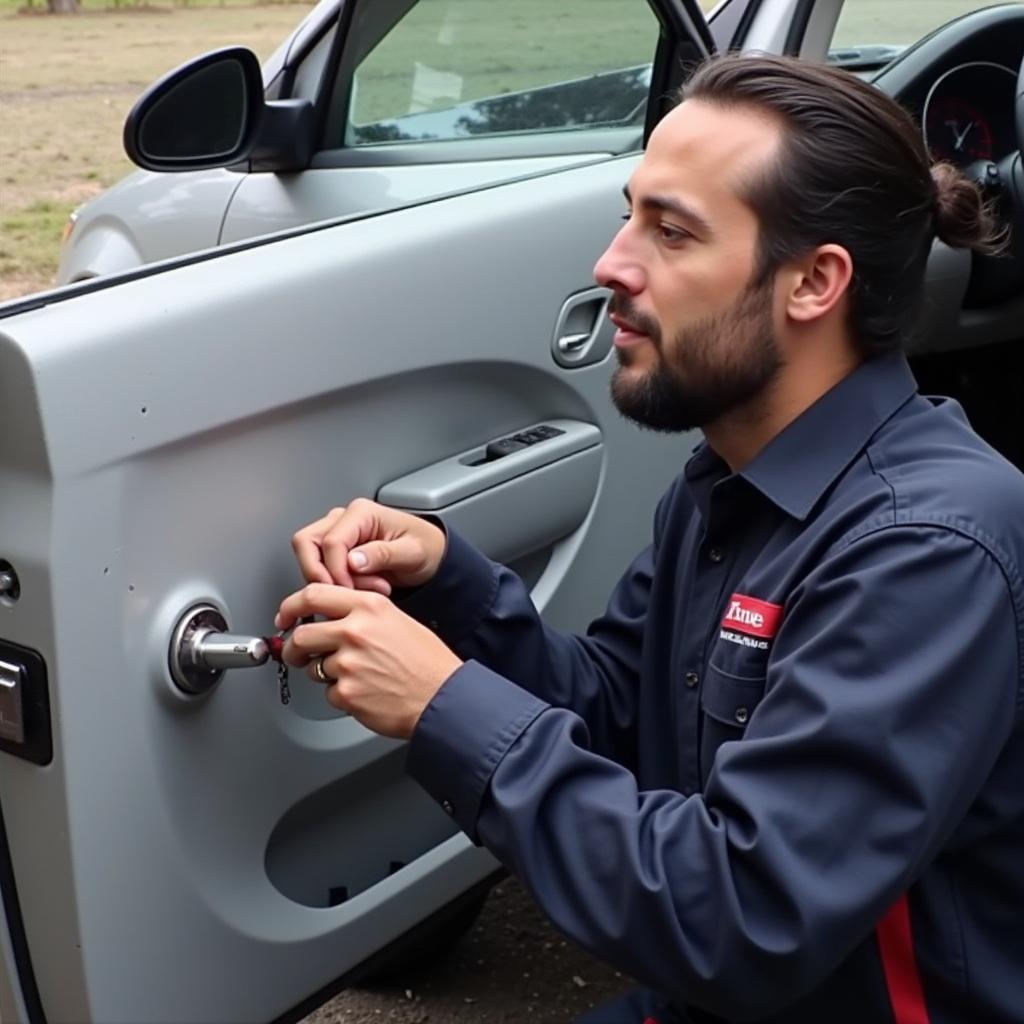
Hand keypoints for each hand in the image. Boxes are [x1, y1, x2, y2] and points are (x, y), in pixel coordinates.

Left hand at [277, 583, 462, 739]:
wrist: (443, 698)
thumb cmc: (427, 662)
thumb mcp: (398, 620)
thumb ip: (362, 614)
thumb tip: (330, 617)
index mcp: (369, 606)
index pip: (313, 594)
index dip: (290, 606)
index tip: (284, 616)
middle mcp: (356, 631)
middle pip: (302, 635)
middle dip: (294, 649)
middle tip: (298, 654)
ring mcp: (349, 663)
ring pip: (313, 667)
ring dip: (324, 674)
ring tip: (355, 676)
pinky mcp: (347, 693)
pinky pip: (328, 693)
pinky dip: (341, 695)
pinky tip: (365, 691)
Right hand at [291, 498, 445, 595]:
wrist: (431, 556)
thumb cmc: (425, 548)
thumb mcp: (413, 552)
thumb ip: (383, 554)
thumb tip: (353, 561)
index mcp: (362, 513)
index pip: (330, 542)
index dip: (335, 571)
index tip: (349, 590)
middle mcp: (344, 518)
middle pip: (306, 544)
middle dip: (321, 574)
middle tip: (345, 592)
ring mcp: (337, 533)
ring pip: (308, 556)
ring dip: (330, 579)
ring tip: (363, 589)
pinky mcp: (336, 550)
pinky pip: (319, 567)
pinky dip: (335, 583)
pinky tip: (360, 588)